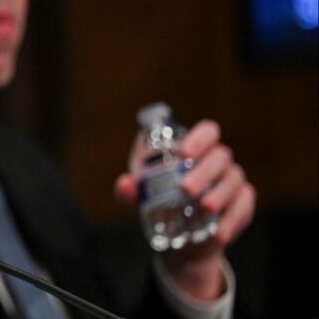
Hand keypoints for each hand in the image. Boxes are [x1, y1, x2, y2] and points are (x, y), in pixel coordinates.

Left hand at [114, 119, 255, 300]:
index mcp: (195, 148)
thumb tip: (125, 184)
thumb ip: (130, 189)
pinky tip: (217, 232)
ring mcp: (232, 181)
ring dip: (220, 194)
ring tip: (204, 207)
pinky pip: (243, 207)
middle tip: (185, 189)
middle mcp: (218, 161)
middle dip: (204, 172)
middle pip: (220, 156)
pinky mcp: (242, 204)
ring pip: (234, 180)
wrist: (179, 239)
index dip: (200, 138)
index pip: (208, 132)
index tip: (184, 153)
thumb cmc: (158, 202)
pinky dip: (231, 219)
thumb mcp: (140, 196)